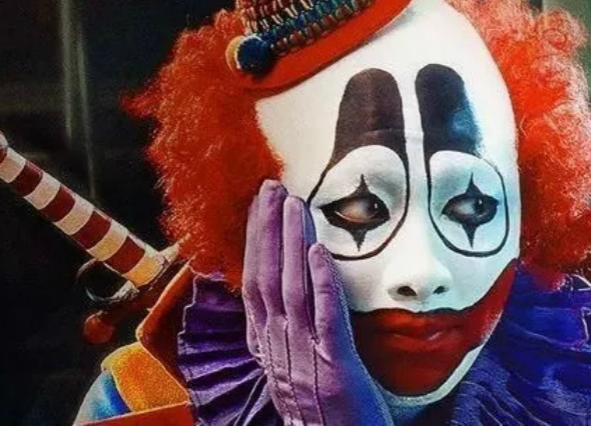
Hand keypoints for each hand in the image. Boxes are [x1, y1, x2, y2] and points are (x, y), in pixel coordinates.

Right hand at [242, 180, 391, 425]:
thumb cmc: (320, 413)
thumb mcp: (292, 369)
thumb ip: (284, 333)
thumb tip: (282, 294)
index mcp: (268, 347)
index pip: (253, 285)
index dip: (254, 243)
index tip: (259, 206)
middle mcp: (279, 349)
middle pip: (265, 280)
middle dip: (267, 231)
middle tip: (271, 187)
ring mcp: (305, 359)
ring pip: (290, 291)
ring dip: (290, 244)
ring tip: (294, 205)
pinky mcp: (337, 370)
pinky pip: (325, 319)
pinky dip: (320, 284)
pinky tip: (318, 252)